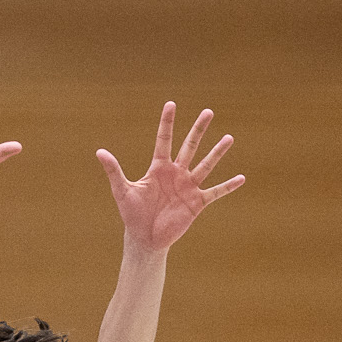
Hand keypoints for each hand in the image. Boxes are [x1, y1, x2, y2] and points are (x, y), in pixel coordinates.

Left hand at [96, 102, 244, 252]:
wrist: (144, 238)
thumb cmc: (132, 215)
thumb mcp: (122, 191)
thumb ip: (114, 171)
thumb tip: (99, 152)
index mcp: (158, 168)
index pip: (164, 140)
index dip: (167, 123)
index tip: (171, 103)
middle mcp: (176, 173)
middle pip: (189, 146)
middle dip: (198, 130)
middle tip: (208, 112)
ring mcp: (188, 187)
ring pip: (205, 165)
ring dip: (217, 152)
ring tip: (229, 137)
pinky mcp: (196, 203)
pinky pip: (215, 192)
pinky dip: (228, 186)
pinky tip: (242, 178)